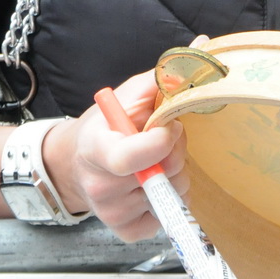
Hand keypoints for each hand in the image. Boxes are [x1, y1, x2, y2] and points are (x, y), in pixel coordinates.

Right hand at [42, 69, 186, 241]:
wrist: (77, 163)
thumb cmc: (107, 126)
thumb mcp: (128, 95)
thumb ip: (164, 76)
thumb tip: (202, 46)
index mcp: (95, 149)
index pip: (129, 158)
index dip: (160, 143)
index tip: (170, 127)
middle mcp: (100, 187)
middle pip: (164, 173)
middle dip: (176, 150)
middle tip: (164, 137)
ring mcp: (113, 214)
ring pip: (174, 193)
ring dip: (176, 173)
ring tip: (156, 160)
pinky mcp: (127, 232)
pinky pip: (170, 214)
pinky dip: (169, 196)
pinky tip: (152, 182)